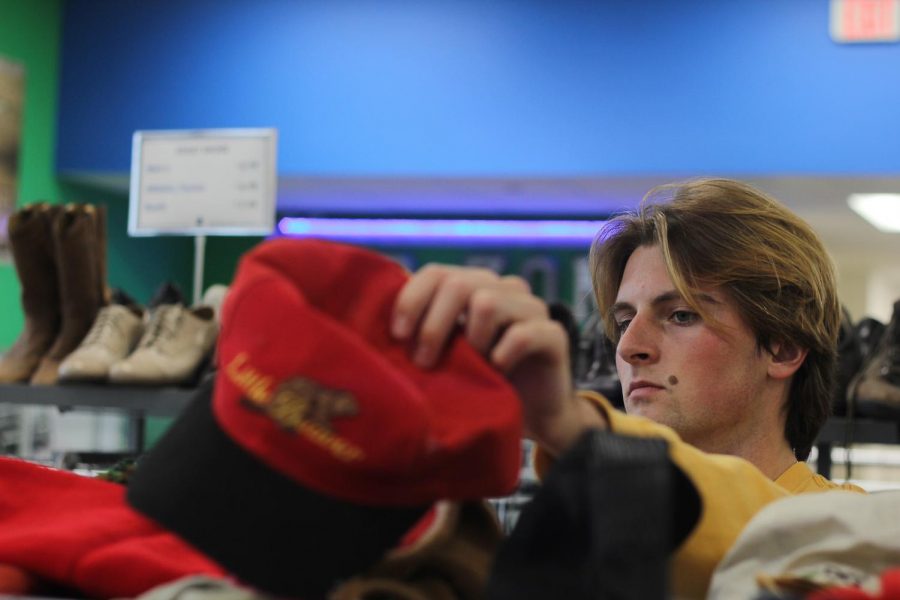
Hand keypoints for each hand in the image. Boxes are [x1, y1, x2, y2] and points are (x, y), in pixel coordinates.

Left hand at [392, 264, 604, 454]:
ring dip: (470, 340)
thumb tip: (374, 324)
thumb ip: (424, 332)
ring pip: (487, 303)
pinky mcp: (553, 334)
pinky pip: (522, 334)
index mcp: (474, 287)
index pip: (436, 272)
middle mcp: (503, 288)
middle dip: (433, 324)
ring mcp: (531, 307)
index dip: (412, 299)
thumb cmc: (482, 383)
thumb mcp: (447, 355)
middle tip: (423, 362)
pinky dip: (501, 356)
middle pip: (458, 283)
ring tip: (470, 367)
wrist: (535, 415)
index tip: (397, 335)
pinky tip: (497, 373)